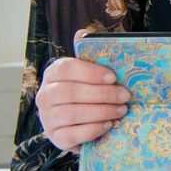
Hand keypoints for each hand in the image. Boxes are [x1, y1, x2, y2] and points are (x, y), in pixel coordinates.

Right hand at [37, 29, 129, 152]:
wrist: (81, 123)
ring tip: (122, 110)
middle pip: (70, 92)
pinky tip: (108, 125)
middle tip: (125, 95)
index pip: (65, 69)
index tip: (113, 77)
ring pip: (71, 114)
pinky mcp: (55, 137)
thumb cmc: (89, 92)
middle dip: (102, 94)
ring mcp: (48, 118)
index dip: (90, 72)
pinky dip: (92, 129)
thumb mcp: (91, 73)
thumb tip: (83, 33)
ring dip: (101, 112)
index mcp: (53, 74)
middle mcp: (45, 96)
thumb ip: (90, 55)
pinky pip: (71, 134)